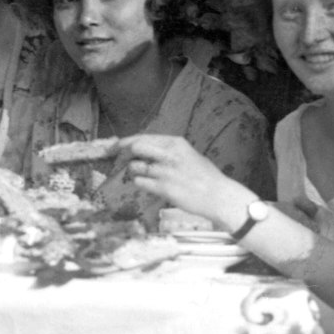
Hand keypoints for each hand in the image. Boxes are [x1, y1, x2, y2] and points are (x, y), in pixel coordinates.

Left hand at [116, 134, 243, 223]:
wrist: (219, 196)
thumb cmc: (205, 176)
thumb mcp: (188, 154)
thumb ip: (168, 151)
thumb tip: (145, 148)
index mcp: (175, 143)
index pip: (143, 137)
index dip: (125, 142)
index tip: (114, 146)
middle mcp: (169, 154)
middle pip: (135, 147)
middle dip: (122, 154)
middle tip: (118, 160)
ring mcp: (166, 172)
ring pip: (134, 167)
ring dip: (132, 172)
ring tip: (140, 176)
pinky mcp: (164, 188)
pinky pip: (139, 183)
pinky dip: (139, 184)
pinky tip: (147, 185)